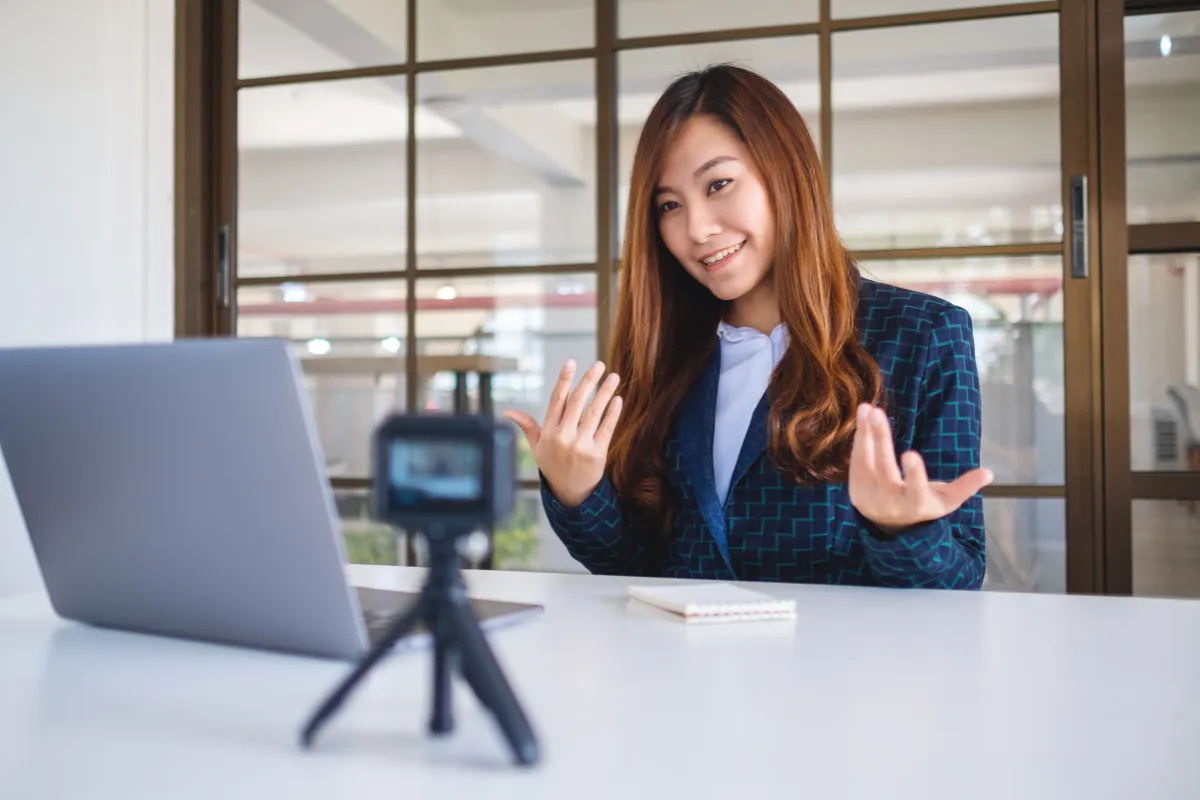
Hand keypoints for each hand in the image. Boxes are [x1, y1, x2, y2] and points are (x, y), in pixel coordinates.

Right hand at [503, 359, 622, 507]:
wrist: (571, 493)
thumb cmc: (553, 465)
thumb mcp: (537, 447)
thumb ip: (527, 426)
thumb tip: (508, 412)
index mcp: (548, 432)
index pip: (557, 400)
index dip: (564, 380)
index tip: (571, 362)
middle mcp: (564, 437)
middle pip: (577, 402)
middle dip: (589, 380)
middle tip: (599, 364)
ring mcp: (581, 445)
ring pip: (594, 412)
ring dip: (605, 392)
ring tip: (614, 377)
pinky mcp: (597, 453)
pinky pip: (607, 428)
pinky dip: (613, 413)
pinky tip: (617, 399)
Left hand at [848, 403, 992, 532]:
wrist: (889, 526)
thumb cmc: (923, 506)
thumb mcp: (946, 501)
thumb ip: (965, 486)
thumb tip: (989, 473)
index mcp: (916, 505)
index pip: (916, 489)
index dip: (914, 474)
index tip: (910, 454)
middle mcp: (889, 501)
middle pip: (884, 470)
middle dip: (881, 441)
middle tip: (879, 415)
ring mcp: (869, 495)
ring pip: (866, 461)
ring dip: (867, 433)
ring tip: (868, 408)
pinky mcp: (855, 486)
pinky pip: (857, 459)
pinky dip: (861, 437)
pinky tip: (864, 414)